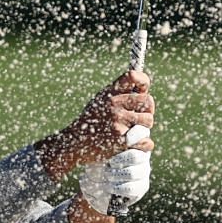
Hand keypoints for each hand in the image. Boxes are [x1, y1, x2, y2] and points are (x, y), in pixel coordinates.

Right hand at [37, 70, 154, 180]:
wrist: (73, 144)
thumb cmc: (90, 122)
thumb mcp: (100, 101)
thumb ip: (119, 95)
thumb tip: (143, 89)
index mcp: (109, 93)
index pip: (133, 76)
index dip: (143, 82)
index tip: (142, 91)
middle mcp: (114, 105)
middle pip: (148, 101)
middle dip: (148, 110)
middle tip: (139, 118)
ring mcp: (118, 122)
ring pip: (148, 121)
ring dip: (144, 129)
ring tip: (132, 132)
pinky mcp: (121, 141)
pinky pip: (146, 141)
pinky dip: (143, 146)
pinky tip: (132, 145)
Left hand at [79, 125, 151, 214]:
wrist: (96, 181)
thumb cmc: (98, 157)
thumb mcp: (102, 142)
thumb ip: (109, 132)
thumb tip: (111, 119)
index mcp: (136, 139)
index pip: (143, 133)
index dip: (135, 136)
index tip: (125, 139)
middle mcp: (143, 154)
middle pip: (137, 155)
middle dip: (120, 160)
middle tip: (110, 162)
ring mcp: (144, 170)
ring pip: (133, 173)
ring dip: (116, 175)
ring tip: (107, 174)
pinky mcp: (142, 187)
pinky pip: (132, 188)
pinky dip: (117, 187)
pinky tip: (109, 186)